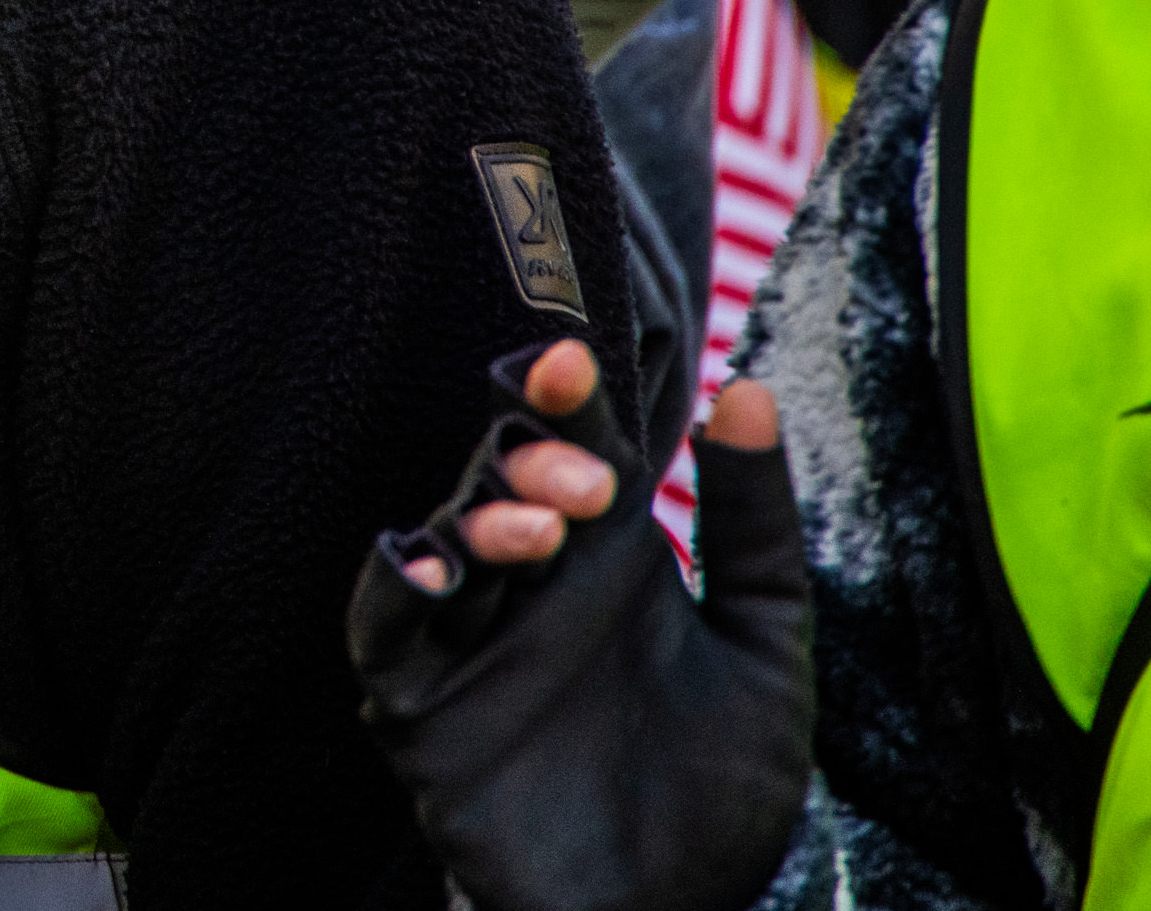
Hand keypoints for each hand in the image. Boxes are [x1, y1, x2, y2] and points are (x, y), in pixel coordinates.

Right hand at [349, 337, 813, 910]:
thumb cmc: (716, 792)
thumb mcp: (766, 650)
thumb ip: (751, 527)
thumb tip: (744, 388)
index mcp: (604, 559)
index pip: (571, 448)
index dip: (562, 397)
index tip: (575, 357)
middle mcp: (528, 585)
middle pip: (500, 480)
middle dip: (529, 457)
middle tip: (587, 478)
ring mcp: (469, 642)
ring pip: (445, 544)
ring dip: (481, 520)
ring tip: (540, 530)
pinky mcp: (418, 705)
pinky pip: (384, 628)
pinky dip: (396, 587)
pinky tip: (433, 572)